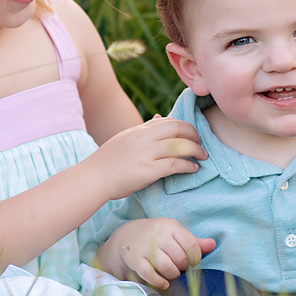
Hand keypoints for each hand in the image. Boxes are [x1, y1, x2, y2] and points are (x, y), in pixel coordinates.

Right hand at [90, 116, 205, 199]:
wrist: (93, 178)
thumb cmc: (108, 162)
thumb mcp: (125, 139)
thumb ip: (143, 130)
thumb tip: (160, 116)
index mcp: (138, 130)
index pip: (167, 121)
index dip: (183, 126)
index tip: (190, 134)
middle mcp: (143, 138)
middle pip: (177, 129)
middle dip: (193, 135)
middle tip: (200, 143)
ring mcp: (146, 153)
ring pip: (179, 145)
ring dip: (195, 150)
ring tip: (202, 156)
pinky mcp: (148, 171)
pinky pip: (174, 164)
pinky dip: (187, 165)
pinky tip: (193, 169)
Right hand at [101, 218, 215, 289]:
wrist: (127, 236)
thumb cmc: (157, 235)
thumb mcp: (174, 233)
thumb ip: (193, 241)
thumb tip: (213, 244)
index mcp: (171, 226)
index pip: (191, 245)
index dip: (195, 258)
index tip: (192, 262)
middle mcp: (158, 235)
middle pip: (180, 258)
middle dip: (182, 268)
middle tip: (179, 268)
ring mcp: (146, 247)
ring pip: (167, 267)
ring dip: (173, 276)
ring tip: (172, 275)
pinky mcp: (135, 259)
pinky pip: (150, 275)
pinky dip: (159, 282)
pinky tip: (164, 283)